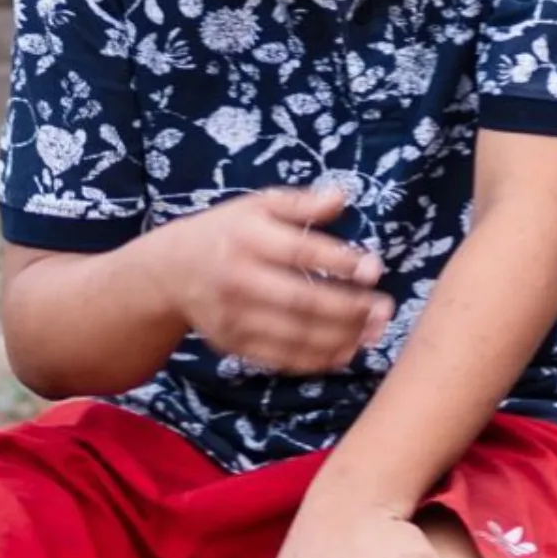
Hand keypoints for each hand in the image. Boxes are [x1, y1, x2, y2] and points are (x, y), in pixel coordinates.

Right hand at [168, 183, 390, 375]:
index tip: (375, 269)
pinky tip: (344, 352)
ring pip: (294, 335)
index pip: (300, 252)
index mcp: (248, 238)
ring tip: (373, 333)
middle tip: (384, 309)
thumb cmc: (226, 231)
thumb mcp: (258, 205)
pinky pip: (279, 358)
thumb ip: (301, 203)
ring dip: (339, 337)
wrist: (171, 271)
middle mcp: (239, 279)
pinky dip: (315, 360)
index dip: (341, 262)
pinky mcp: (233, 344)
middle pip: (301, 300)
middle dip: (348, 308)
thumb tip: (343, 197)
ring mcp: (235, 317)